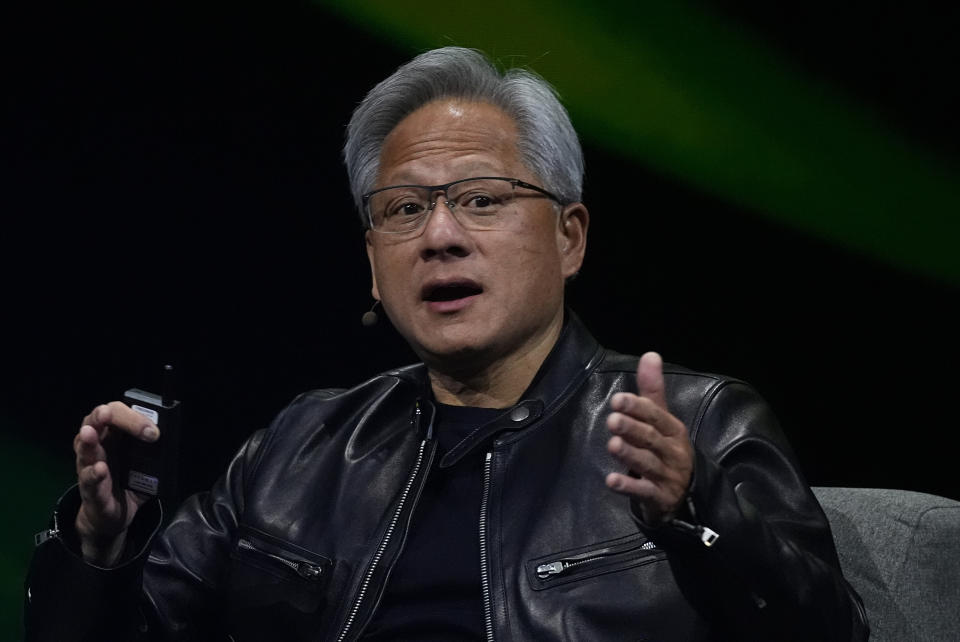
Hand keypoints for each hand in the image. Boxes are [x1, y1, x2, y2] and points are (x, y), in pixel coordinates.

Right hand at [73, 402, 158, 564]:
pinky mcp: (90, 492)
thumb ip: (157, 454)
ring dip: (88, 441)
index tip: (152, 430)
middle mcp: (98, 447)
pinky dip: (93, 475)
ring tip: (90, 433)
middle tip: (107, 413)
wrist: (113, 516)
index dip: (131, 417)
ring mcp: (89, 468)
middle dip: (102, 416)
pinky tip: (99, 468)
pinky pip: (88, 481)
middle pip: (94, 423)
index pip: (117, 414)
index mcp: (113, 437)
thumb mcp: (147, 465)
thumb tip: (175, 444)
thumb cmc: (129, 483)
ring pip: (84, 450)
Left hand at [605, 352, 693, 524]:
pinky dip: (628, 486)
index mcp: (673, 430)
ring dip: (630, 454)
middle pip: (651, 438)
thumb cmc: (667, 449)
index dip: (638, 408)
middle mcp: (672, 451)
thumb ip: (652, 390)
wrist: (685, 494)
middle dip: (632, 428)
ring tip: (612, 445)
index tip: (618, 400)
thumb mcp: (662, 420)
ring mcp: (667, 476)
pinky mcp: (659, 497)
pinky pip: (643, 491)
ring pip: (647, 463)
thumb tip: (650, 354)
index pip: (656, 416)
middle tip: (612, 420)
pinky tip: (611, 480)